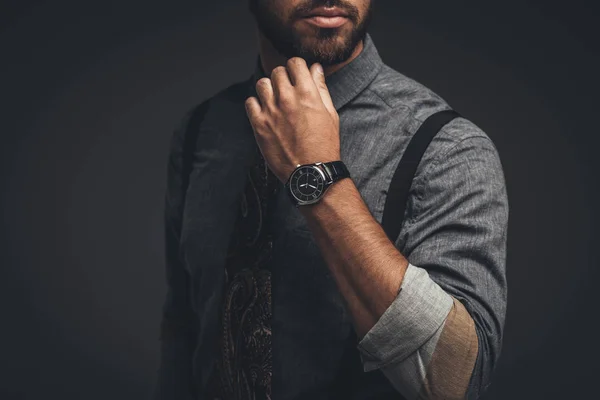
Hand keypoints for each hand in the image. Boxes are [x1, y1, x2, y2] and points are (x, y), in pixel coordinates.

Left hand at [244, 57, 340, 182]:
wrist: (310, 172)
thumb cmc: (324, 145)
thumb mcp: (330, 114)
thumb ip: (321, 88)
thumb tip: (315, 68)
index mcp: (307, 93)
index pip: (295, 63)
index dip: (296, 68)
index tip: (296, 76)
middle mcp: (287, 98)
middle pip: (277, 72)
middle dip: (283, 78)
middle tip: (287, 91)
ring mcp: (271, 111)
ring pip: (262, 84)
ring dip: (268, 89)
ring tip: (275, 101)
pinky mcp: (259, 125)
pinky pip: (250, 102)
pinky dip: (256, 104)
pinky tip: (265, 113)